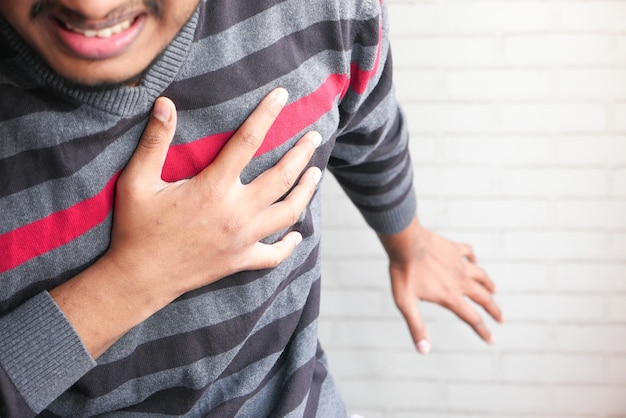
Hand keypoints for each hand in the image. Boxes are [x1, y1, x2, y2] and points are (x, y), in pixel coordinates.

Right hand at [108, 88, 320, 302]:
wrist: (140, 278)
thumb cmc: (137, 228)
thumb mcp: (138, 181)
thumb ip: (154, 142)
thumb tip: (165, 103)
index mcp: (213, 188)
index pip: (248, 141)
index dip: (267, 114)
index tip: (282, 95)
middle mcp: (236, 212)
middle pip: (282, 177)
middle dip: (302, 153)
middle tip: (314, 136)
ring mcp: (243, 239)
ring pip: (288, 212)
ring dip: (306, 192)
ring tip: (316, 174)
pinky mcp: (241, 261)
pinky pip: (275, 254)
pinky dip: (289, 244)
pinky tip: (297, 233)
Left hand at [378, 217, 502, 353]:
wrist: (405, 243)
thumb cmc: (404, 273)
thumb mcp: (406, 303)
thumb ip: (416, 327)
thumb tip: (423, 351)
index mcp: (450, 296)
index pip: (471, 318)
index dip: (483, 331)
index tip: (492, 339)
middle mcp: (460, 281)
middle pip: (483, 298)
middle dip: (493, 310)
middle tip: (501, 318)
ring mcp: (458, 263)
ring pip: (481, 275)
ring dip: (489, 285)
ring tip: (495, 291)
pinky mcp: (453, 249)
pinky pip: (469, 253)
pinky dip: (474, 258)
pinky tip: (474, 261)